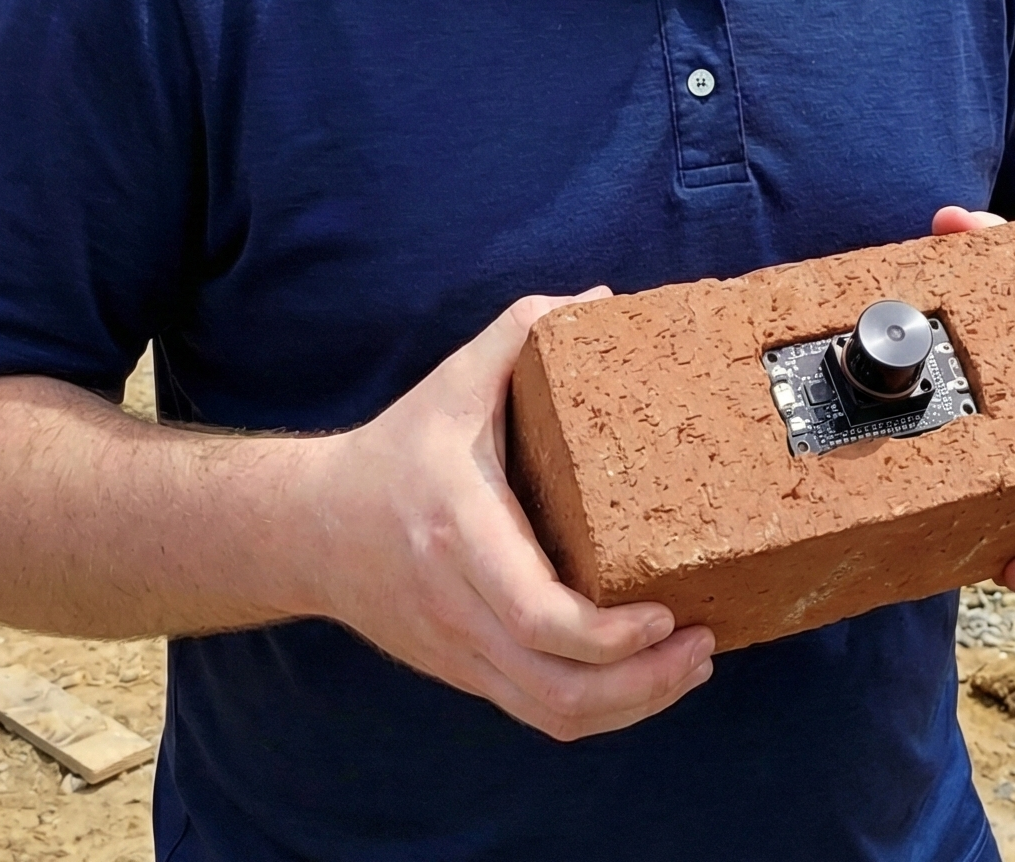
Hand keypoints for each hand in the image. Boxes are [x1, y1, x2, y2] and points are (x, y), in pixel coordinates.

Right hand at [302, 292, 713, 739]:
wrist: (311, 527)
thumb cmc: (398, 449)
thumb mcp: (455, 379)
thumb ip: (525, 329)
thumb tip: (603, 300)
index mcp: (462, 532)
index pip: (537, 615)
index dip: (609, 635)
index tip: (666, 612)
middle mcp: (460, 606)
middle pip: (556, 689)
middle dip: (642, 683)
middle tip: (703, 643)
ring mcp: (461, 650)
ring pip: (551, 714)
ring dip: (632, 704)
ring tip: (690, 664)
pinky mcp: (464, 671)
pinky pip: (537, 712)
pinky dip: (599, 710)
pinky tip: (644, 679)